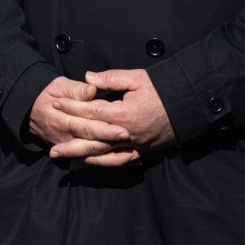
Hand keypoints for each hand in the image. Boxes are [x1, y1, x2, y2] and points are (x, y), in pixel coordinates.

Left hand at [48, 69, 176, 167]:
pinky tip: (93, 166)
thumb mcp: (138, 78)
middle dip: (72, 144)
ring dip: (85, 160)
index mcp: (124, 114)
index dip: (72, 108)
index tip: (56, 104)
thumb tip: (87, 77)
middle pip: (94, 140)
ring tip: (66, 163)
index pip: (91, 112)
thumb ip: (110, 79)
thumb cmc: (165, 89)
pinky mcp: (144, 151)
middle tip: (52, 150)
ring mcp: (136, 145)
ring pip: (106, 155)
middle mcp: (127, 134)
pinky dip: (105, 165)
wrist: (192, 104)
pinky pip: (121, 161)